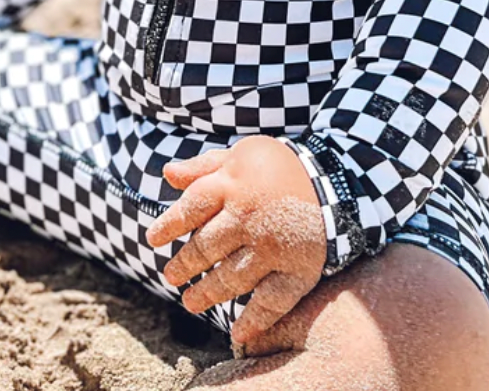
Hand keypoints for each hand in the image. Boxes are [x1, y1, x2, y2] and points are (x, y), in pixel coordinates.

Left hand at [146, 134, 327, 348]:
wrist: (336, 179)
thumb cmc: (278, 166)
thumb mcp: (240, 154)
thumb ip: (204, 166)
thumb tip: (166, 173)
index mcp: (233, 184)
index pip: (191, 208)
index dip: (168, 225)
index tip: (152, 239)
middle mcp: (250, 216)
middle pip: (206, 247)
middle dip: (185, 265)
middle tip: (171, 276)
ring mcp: (274, 246)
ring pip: (231, 278)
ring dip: (208, 294)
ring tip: (191, 302)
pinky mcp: (297, 268)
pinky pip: (272, 301)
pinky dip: (255, 320)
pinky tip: (238, 333)